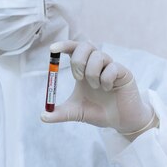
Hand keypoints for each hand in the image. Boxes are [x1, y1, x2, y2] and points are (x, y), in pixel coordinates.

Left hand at [41, 41, 156, 138]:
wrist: (120, 121)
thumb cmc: (98, 112)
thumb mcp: (76, 112)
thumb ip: (59, 113)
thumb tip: (42, 116)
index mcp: (83, 69)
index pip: (73, 49)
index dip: (63, 45)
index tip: (52, 49)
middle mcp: (97, 64)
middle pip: (86, 45)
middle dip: (78, 60)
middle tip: (78, 77)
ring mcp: (111, 66)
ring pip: (99, 55)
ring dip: (92, 73)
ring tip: (96, 87)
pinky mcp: (124, 72)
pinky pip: (113, 68)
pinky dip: (105, 80)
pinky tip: (108, 89)